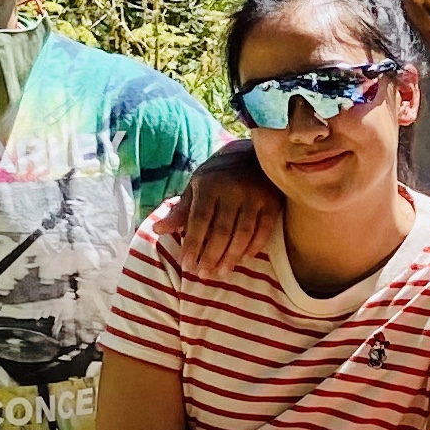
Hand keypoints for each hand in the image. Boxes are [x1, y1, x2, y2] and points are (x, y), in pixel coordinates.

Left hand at [173, 142, 278, 279]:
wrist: (253, 155)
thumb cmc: (219, 175)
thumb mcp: (197, 187)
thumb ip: (181, 210)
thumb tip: (157, 231)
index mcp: (210, 185)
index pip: (200, 220)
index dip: (193, 244)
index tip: (187, 265)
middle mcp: (233, 190)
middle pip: (222, 230)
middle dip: (211, 255)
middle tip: (203, 275)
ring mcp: (255, 196)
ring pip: (243, 234)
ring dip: (232, 256)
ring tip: (222, 272)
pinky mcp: (272, 203)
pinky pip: (264, 231)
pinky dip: (254, 247)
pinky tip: (244, 259)